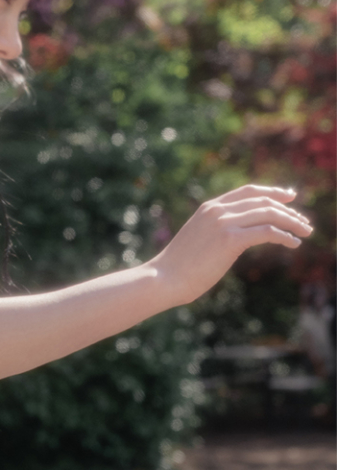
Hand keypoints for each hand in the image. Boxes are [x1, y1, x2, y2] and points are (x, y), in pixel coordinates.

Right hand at [158, 185, 311, 314]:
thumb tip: (237, 239)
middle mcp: (217, 209)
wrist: (164, 278)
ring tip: (305, 232)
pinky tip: (293, 244)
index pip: (248, 191)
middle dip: (288, 209)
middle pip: (263, 201)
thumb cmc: (179, 267)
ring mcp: (223, 222)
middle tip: (304, 221)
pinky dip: (284, 236)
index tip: (290, 197)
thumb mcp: (199, 240)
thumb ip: (216, 232)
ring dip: (291, 222)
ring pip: (268, 214)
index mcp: (209, 207)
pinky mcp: (230, 239)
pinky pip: (266, 232)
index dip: (272, 192)